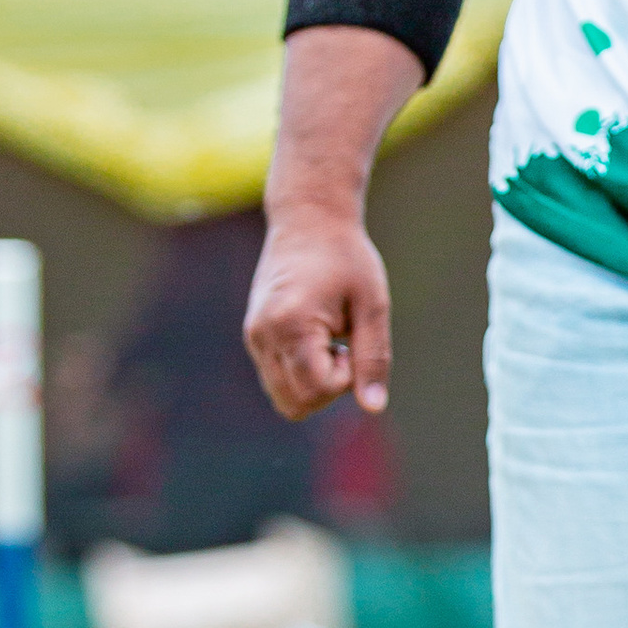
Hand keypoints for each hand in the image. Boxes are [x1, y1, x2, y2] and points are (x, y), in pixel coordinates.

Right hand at [244, 202, 392, 420]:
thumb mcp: (372, 305)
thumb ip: (373, 357)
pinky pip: (277, 379)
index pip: (314, 390)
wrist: (308, 219)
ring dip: (315, 382)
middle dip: (329, 387)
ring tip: (331, 339)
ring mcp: (253, 337)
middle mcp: (262, 335)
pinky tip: (318, 337)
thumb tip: (374, 408)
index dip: (344, 379)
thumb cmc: (346, 257)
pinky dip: (303, 373)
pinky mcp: (253, 336)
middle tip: (344, 344)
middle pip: (295, 405)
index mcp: (290, 324)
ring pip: (284, 398)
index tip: (353, 344)